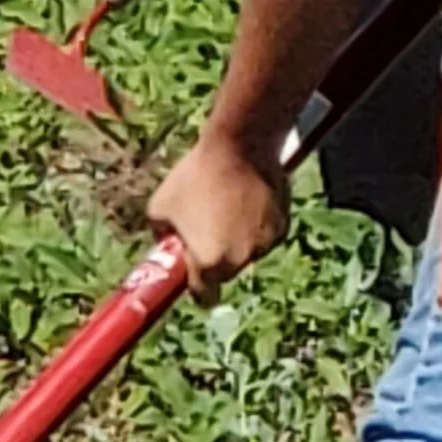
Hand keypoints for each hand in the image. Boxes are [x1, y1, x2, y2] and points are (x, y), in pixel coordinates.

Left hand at [148, 129, 289, 303]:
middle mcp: (240, 261)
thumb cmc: (194, 176)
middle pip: (227, 273)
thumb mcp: (159, 207)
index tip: (195, 280)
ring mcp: (264, 245)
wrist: (238, 146)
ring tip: (227, 206)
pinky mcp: (281, 227)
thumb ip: (161, 236)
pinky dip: (257, 225)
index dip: (198, 290)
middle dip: (216, 259)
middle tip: (206, 230)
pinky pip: (266, 236)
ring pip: (248, 253)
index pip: (205, 296)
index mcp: (208, 263)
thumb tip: (167, 246)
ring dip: (238, 241)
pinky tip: (246, 200)